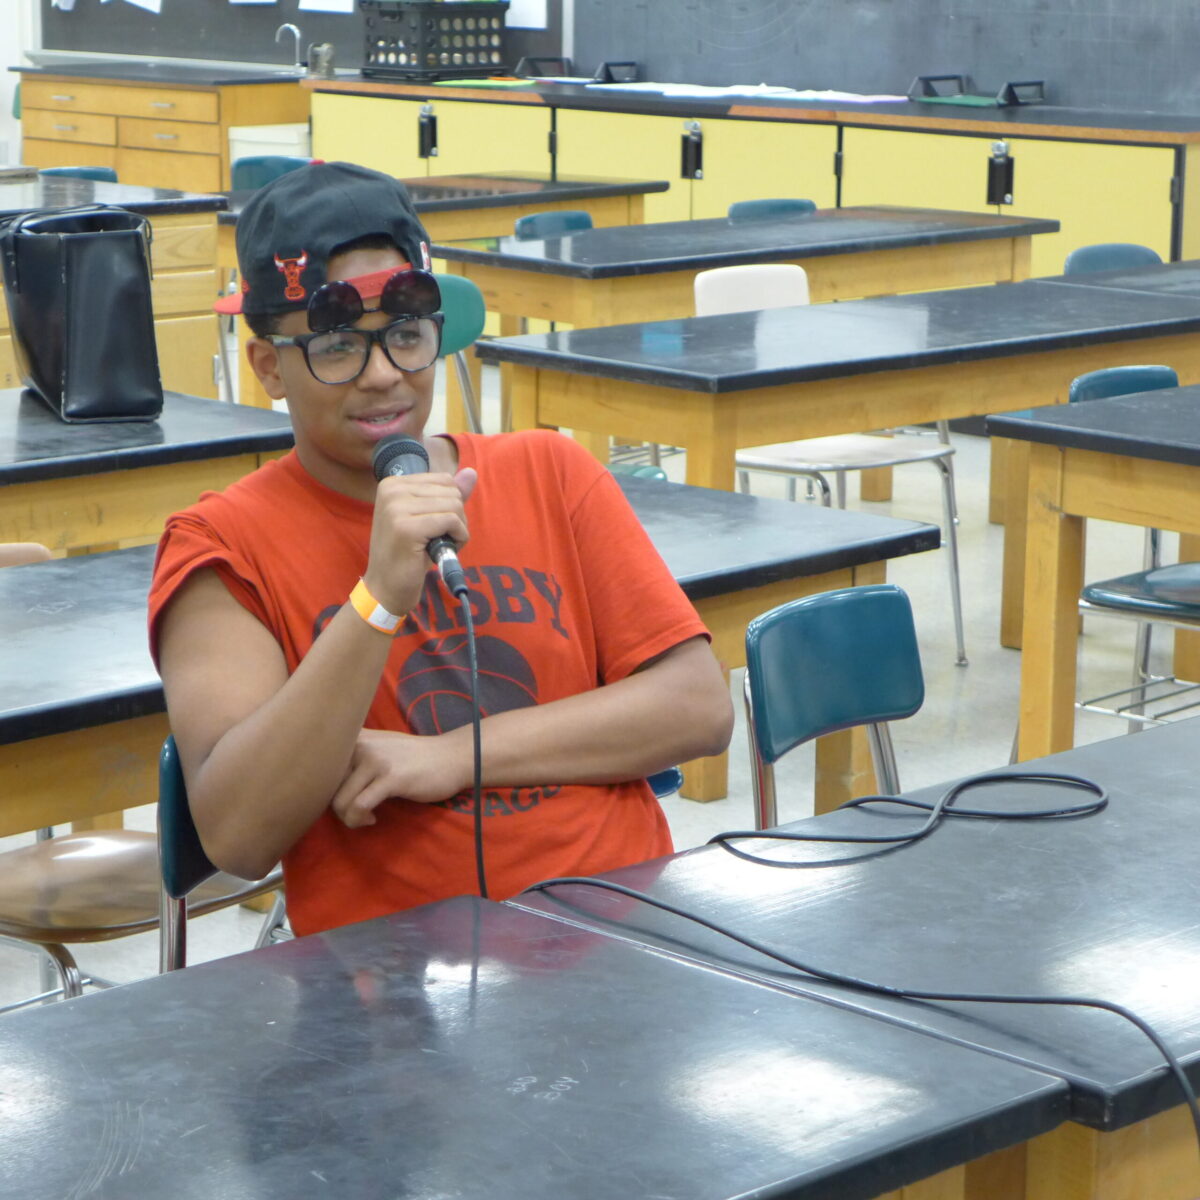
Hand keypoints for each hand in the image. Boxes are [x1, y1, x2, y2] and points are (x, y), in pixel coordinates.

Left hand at [331, 728, 469, 827]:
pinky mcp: (391, 778)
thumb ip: (351, 757)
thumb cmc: (413, 758)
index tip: (340, 798)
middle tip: (354, 812)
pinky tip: (372, 819)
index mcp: (354, 736)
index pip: (316, 764)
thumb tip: (319, 783)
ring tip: (365, 817)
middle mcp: (361, 743)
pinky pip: (360, 806)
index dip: (319, 790)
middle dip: (336, 808)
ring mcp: (376, 760)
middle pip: (324, 787)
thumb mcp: (378, 747)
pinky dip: (360, 819)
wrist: (451, 757)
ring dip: (348, 818)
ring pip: (340, 800)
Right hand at [363, 467, 477, 615]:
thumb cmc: (408, 554)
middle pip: (452, 491)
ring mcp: (397, 507)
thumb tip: (471, 472)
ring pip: (454, 505)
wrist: (386, 587)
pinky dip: (458, 538)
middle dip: (455, 518)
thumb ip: (449, 495)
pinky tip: (441, 551)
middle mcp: (392, 489)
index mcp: (393, 483)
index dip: (450, 506)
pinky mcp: (407, 527)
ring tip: (437, 545)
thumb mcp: (429, 519)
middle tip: (436, 539)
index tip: (432, 527)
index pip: (444, 480)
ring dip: (457, 530)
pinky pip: (452, 521)